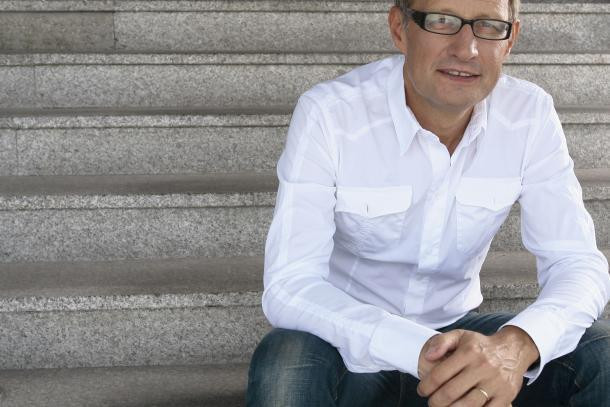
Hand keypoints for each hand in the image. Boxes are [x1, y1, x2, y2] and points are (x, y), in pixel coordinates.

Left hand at [416, 326, 538, 405]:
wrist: (513, 350)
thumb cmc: (481, 346)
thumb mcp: (460, 336)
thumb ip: (441, 342)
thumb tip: (427, 356)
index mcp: (468, 353)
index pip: (440, 374)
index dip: (426, 386)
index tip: (422, 390)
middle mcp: (482, 367)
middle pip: (451, 392)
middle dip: (436, 401)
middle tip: (432, 402)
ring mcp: (495, 383)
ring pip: (467, 405)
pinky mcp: (506, 396)